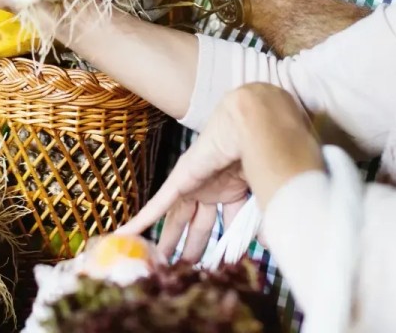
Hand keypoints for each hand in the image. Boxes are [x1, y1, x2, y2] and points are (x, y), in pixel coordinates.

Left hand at [120, 84, 321, 260]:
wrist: (255, 124)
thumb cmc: (266, 152)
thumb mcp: (266, 195)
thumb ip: (264, 221)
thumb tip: (269, 246)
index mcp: (233, 190)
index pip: (226, 225)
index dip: (224, 246)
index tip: (223, 267)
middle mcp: (211, 188)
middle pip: (198, 225)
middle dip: (192, 249)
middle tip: (185, 272)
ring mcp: (194, 184)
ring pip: (176, 219)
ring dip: (168, 242)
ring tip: (158, 264)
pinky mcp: (180, 180)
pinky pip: (158, 204)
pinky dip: (142, 221)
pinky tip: (126, 234)